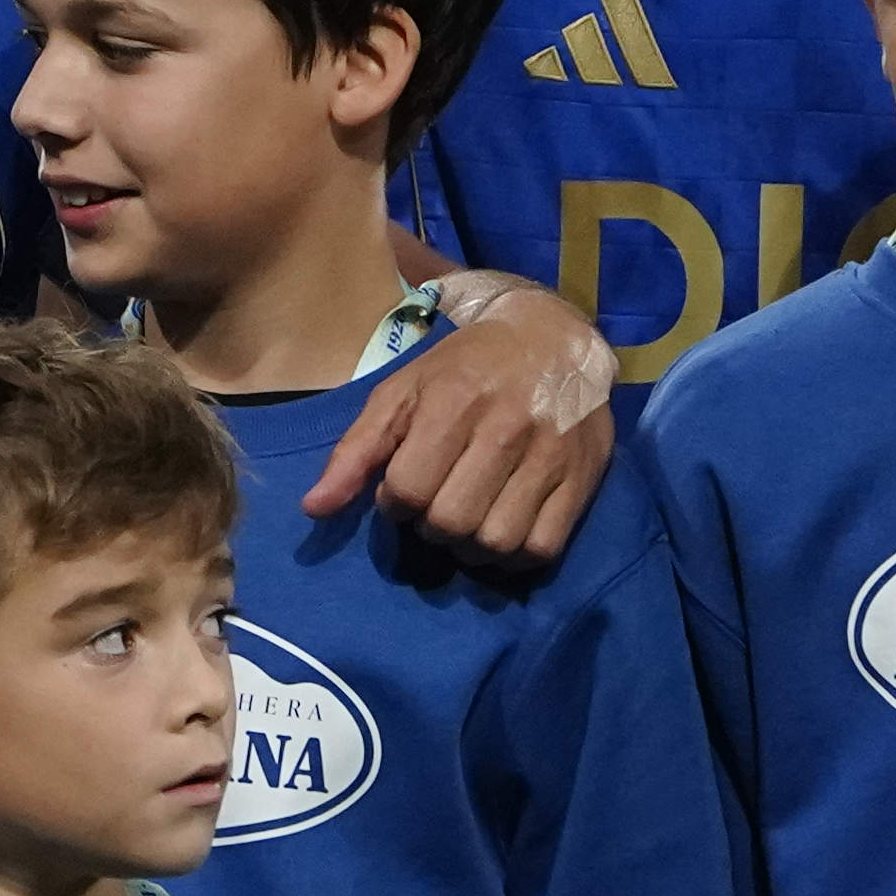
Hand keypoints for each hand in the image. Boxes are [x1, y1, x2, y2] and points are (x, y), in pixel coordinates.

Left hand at [312, 273, 611, 560]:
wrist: (554, 338)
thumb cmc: (466, 367)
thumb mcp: (402, 392)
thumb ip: (356, 450)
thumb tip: (314, 509)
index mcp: (453, 403)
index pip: (407, 490)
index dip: (395, 502)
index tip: (403, 488)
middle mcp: (505, 428)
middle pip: (451, 522)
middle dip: (431, 526)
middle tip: (437, 505)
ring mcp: (549, 456)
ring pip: (496, 543)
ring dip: (471, 547)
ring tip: (468, 521)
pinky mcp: (582, 480)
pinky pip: (541, 549)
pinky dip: (514, 556)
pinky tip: (501, 531)